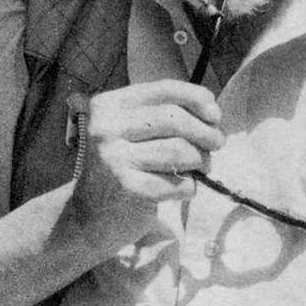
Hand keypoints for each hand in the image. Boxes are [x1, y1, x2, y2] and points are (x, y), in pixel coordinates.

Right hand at [69, 80, 224, 247]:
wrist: (89, 216)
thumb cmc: (124, 165)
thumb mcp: (133, 130)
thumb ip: (165, 114)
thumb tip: (212, 114)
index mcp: (110, 104)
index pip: (165, 89)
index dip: (198, 98)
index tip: (215, 115)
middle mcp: (106, 128)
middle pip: (176, 119)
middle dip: (206, 132)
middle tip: (216, 144)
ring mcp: (114, 158)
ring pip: (180, 151)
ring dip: (201, 161)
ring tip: (199, 167)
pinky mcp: (126, 189)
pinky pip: (177, 183)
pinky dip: (189, 187)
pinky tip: (183, 188)